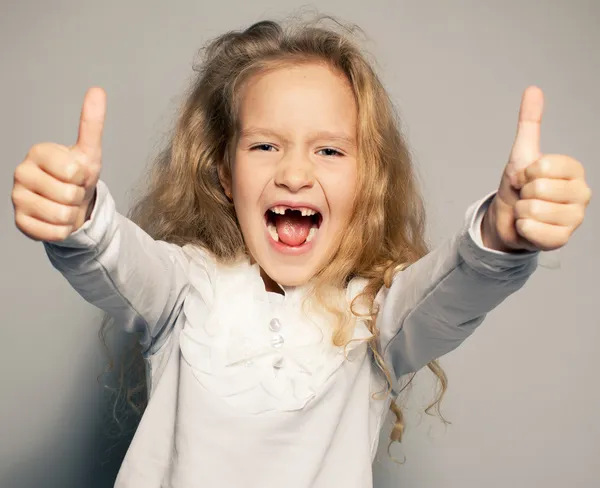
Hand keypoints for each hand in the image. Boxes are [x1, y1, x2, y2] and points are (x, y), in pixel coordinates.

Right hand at [12, 87, 106, 241]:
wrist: (72, 205)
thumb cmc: (77, 177)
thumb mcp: (88, 151)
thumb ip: (91, 123)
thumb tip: (97, 90)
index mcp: (38, 152)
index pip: (72, 171)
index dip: (82, 177)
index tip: (76, 174)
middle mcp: (21, 172)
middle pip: (68, 195)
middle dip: (78, 197)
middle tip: (71, 191)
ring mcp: (17, 198)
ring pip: (61, 215)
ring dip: (71, 214)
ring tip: (65, 205)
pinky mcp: (19, 222)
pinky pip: (52, 232)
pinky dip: (62, 230)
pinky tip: (57, 220)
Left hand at [482, 86, 591, 251]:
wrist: (508, 219)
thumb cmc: (519, 187)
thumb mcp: (522, 154)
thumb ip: (530, 123)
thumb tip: (533, 89)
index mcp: (575, 171)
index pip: (543, 166)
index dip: (525, 172)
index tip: (527, 177)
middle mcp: (581, 194)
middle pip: (537, 189)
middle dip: (522, 193)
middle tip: (526, 196)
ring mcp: (574, 219)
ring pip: (533, 210)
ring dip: (521, 212)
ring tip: (527, 212)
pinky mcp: (562, 240)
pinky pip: (533, 231)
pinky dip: (522, 229)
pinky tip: (528, 228)